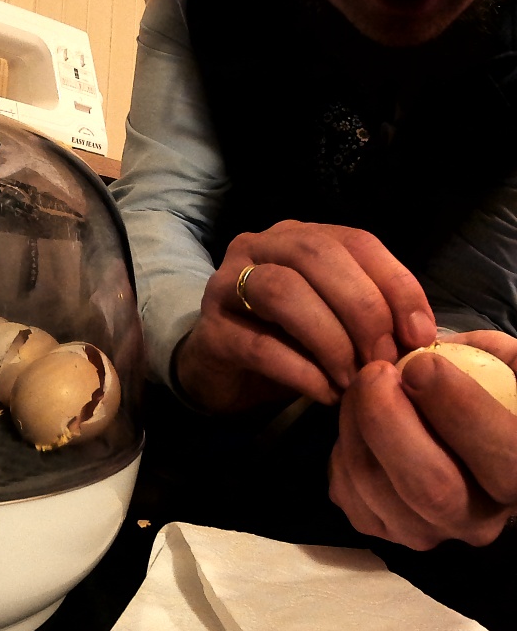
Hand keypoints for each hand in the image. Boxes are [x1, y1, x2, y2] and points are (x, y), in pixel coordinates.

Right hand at [174, 220, 436, 411]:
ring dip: (330, 339)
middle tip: (384, 360)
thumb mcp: (339, 320)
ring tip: (353, 379)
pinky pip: (258, 344)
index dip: (395, 285)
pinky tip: (325, 393)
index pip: (356, 242)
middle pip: (317, 257)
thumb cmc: (290, 343)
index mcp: (298, 236)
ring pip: (283, 291)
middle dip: (363, 310)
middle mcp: (258, 247)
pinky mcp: (209, 331)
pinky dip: (301, 371)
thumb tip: (421, 336)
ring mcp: (226, 285)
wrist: (225, 375)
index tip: (420, 335)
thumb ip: (375, 314)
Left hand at [329, 330, 516, 549]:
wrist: (453, 441)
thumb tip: (436, 349)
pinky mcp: (379, 528)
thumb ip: (485, 359)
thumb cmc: (485, 397)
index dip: (458, 407)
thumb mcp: (502, 370)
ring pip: (374, 485)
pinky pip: (345, 488)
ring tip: (362, 384)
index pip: (501, 456)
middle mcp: (478, 519)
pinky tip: (356, 420)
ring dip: (355, 423)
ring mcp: (425, 530)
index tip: (422, 364)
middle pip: (429, 485)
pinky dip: (340, 445)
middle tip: (376, 371)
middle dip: (388, 418)